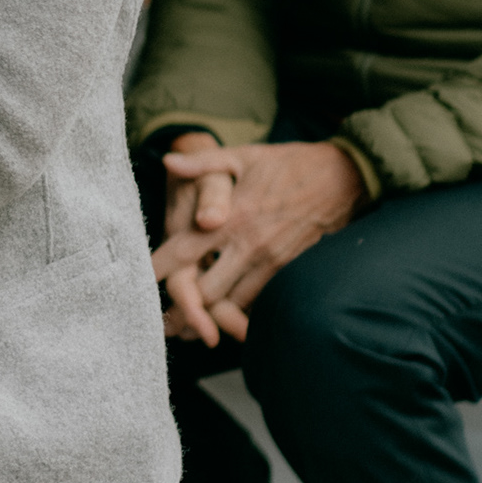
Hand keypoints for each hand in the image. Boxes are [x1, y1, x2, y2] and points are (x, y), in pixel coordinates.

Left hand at [149, 138, 366, 347]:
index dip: (156, 269)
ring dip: (208, 315)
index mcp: (231, 217)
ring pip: (231, 306)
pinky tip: (224, 315)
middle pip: (203, 291)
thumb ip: (203, 163)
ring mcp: (272, 263)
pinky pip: (259, 305)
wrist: (345, 177)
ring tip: (186, 326)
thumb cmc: (289, 164)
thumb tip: (168, 160)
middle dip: (180, 306)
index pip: (183, 251)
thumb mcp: (243, 156)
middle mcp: (249, 246)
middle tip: (160, 316)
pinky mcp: (291, 273)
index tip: (135, 281)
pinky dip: (239, 313)